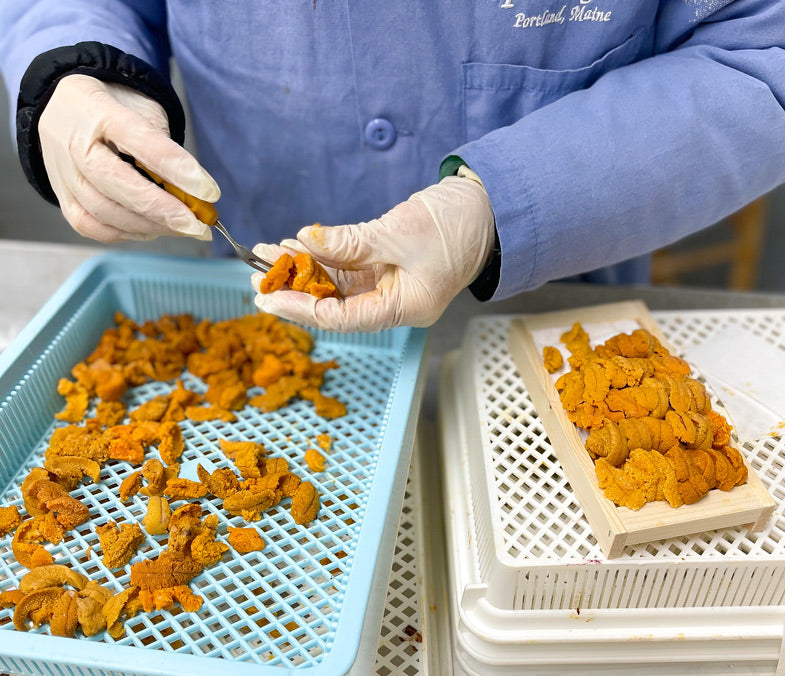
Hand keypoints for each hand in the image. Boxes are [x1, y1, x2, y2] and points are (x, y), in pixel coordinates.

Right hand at [38, 74, 218, 242]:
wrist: (68, 106)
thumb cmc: (117, 109)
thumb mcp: (144, 111)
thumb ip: (166, 149)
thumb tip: (196, 194)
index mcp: (97, 109)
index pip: (142, 142)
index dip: (178, 170)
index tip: (209, 192)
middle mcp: (73, 142)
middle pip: (118, 184)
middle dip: (164, 210)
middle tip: (198, 225)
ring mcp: (63, 172)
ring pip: (105, 211)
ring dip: (151, 225)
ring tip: (182, 228)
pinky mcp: (62, 197)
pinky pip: (93, 226)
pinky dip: (127, 233)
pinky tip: (152, 229)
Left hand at [250, 174, 494, 330]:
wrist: (487, 207)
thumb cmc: (457, 225)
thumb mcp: (399, 232)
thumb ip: (351, 241)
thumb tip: (306, 239)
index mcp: (404, 308)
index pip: (342, 319)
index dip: (301, 308)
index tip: (266, 296)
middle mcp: (394, 303)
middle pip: (334, 304)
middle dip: (295, 288)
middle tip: (256, 274)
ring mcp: (389, 285)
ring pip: (336, 284)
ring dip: (303, 268)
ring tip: (267, 253)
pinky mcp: (386, 266)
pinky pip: (346, 267)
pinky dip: (321, 256)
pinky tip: (295, 245)